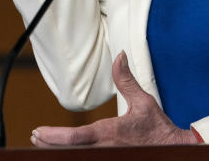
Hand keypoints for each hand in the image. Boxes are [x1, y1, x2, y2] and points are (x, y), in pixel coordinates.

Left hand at [30, 51, 198, 146]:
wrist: (172, 149)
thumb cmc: (157, 127)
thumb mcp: (143, 100)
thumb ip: (126, 80)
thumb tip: (119, 57)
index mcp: (109, 132)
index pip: (74, 138)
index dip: (53, 136)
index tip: (38, 131)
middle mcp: (104, 148)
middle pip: (67, 151)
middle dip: (49, 144)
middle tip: (36, 136)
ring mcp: (107, 156)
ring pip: (75, 156)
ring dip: (57, 150)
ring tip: (45, 142)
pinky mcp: (111, 159)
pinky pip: (85, 158)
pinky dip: (72, 153)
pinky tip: (66, 150)